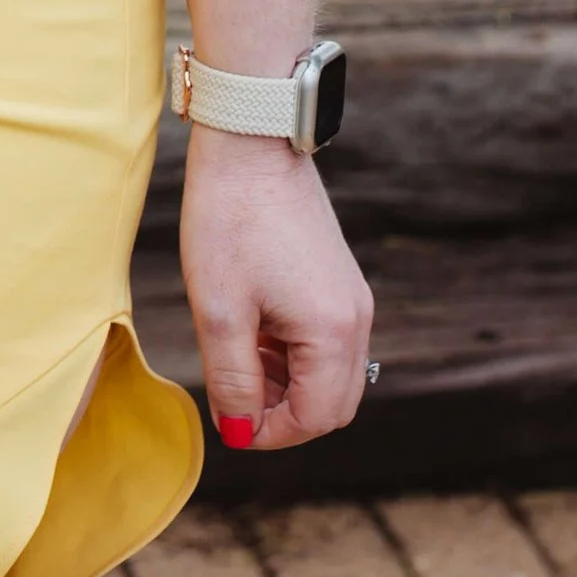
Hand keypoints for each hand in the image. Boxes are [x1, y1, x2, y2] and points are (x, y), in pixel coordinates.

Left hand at [180, 125, 371, 452]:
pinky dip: (292, 354)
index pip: (317, 418)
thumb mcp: (219, 310)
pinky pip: (324, 342)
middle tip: (232, 395)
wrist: (250, 143)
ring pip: (329, 374)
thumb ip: (233, 380)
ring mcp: (351, 298)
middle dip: (283, 413)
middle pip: (333, 404)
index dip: (271, 433)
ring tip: (235, 358)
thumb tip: (241, 433)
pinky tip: (250, 331)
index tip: (229, 423)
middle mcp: (356, 319)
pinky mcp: (337, 280)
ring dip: (285, 384)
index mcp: (334, 333)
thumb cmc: (229, 220)